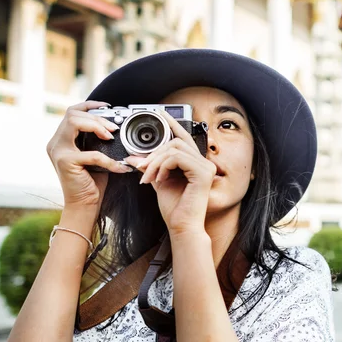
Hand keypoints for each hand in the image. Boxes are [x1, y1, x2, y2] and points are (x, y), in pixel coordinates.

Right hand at [46, 101, 132, 209]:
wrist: (84, 205)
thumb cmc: (92, 182)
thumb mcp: (95, 155)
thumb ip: (97, 140)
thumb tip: (114, 126)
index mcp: (61, 140)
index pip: (71, 112)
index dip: (89, 105)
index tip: (107, 107)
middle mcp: (55, 143)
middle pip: (73, 114)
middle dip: (97, 118)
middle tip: (113, 128)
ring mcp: (58, 151)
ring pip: (74, 122)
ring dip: (96, 126)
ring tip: (111, 137)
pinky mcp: (65, 162)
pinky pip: (91, 153)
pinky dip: (108, 160)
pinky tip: (119, 167)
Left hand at [125, 112, 215, 234]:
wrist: (181, 227)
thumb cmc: (174, 209)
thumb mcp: (159, 182)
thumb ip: (151, 167)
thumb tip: (134, 157)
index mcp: (196, 165)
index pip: (184, 138)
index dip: (172, 124)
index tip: (160, 114)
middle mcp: (204, 164)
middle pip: (176, 142)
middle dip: (154, 154)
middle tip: (142, 169)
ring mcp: (206, 167)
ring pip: (175, 148)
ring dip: (156, 162)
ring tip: (149, 177)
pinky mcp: (203, 173)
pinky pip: (178, 158)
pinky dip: (163, 166)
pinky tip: (160, 179)